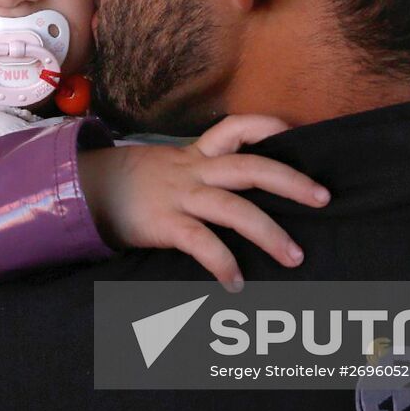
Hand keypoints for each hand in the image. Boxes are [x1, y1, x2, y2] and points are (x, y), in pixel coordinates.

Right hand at [77, 115, 329, 290]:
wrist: (85, 192)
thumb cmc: (134, 186)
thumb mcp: (169, 169)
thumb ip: (202, 175)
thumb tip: (242, 192)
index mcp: (196, 155)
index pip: (236, 128)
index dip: (267, 126)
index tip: (297, 133)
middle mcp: (193, 171)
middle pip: (250, 167)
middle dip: (290, 180)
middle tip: (323, 198)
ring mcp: (180, 197)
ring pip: (234, 209)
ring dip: (269, 233)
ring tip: (295, 257)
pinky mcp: (165, 224)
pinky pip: (201, 243)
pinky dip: (223, 263)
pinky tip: (236, 284)